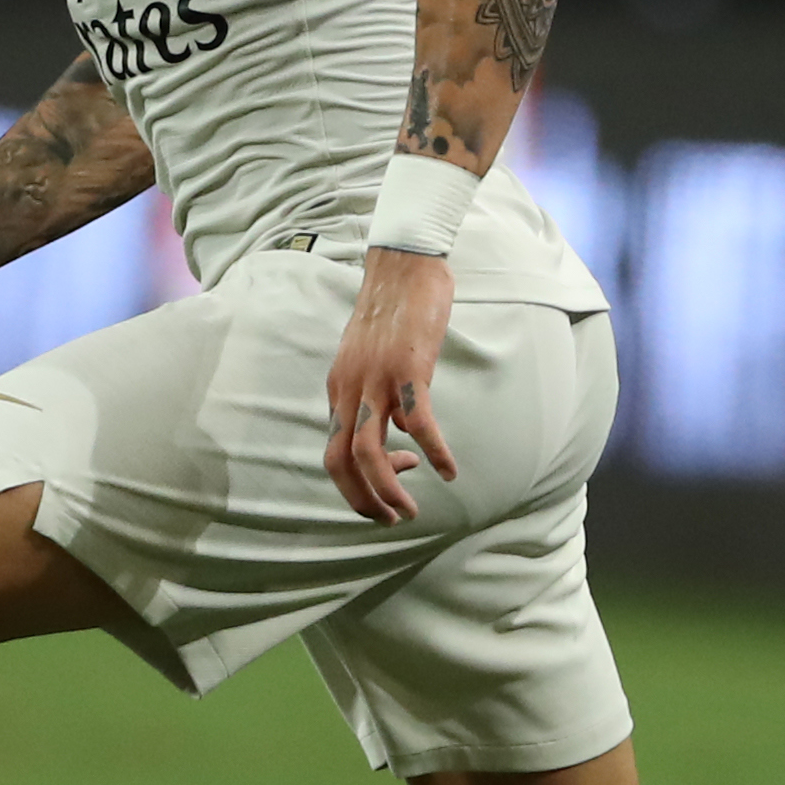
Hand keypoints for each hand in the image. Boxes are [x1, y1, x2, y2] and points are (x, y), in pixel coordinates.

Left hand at [323, 250, 459, 522]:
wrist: (403, 264)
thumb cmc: (393, 310)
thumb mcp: (371, 357)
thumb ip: (375, 392)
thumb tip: (399, 429)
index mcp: (339, 388)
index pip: (334, 452)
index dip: (357, 482)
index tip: (394, 480)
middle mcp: (350, 388)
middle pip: (339, 462)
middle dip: (361, 501)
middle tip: (391, 520)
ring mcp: (375, 379)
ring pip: (368, 451)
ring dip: (388, 489)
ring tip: (410, 512)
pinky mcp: (407, 368)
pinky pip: (417, 423)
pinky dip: (434, 453)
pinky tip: (450, 470)